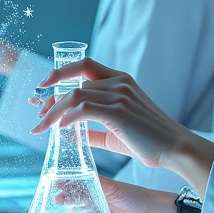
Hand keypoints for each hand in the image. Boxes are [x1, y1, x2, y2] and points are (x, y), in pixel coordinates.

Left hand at [30, 59, 213, 198]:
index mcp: (121, 80)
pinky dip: (68, 118)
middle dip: (51, 99)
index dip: (60, 72)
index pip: (84, 64)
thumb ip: (95, 128)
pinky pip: (83, 108)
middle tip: (38, 115)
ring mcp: (120, 95)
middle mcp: (119, 82)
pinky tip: (61, 129)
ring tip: (43, 126)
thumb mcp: (118, 130)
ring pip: (74, 95)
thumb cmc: (150, 141)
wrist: (175, 148)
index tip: (43, 86)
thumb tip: (71, 133)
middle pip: (74, 83)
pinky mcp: (119, 112)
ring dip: (54, 111)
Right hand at [54, 174, 177, 212]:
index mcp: (98, 189)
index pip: (78, 186)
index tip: (56, 183)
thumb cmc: (133, 196)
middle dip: (66, 200)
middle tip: (59, 200)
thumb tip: (80, 173)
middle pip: (76, 202)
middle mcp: (97, 202)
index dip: (66, 185)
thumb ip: (97, 182)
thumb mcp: (113, 187)